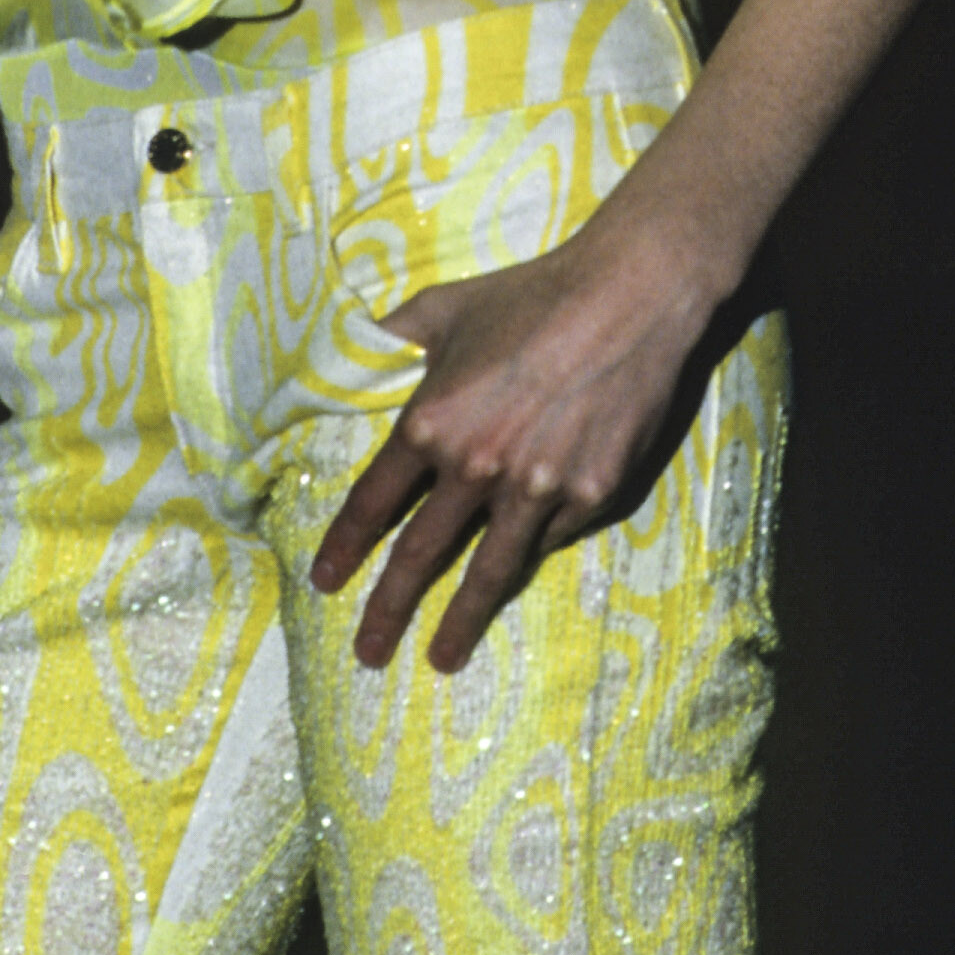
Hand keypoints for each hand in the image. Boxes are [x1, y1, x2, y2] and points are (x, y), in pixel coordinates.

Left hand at [308, 216, 722, 675]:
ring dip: (460, 621)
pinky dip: (532, 551)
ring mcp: (537, 489)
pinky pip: (551, 537)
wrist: (629, 297)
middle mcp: (478, 467)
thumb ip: (390, 338)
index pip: (374, 501)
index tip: (326, 582)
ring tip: (440, 659)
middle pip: (421, 555)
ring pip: (489, 572)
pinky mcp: (590, 496)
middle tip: (367, 653)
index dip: (346, 545)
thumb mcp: (443, 308)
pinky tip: (519, 566)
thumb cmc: (530, 295)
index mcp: (431, 422)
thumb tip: (345, 353)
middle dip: (389, 609)